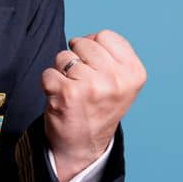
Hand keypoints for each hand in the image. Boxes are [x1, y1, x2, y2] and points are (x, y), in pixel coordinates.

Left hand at [42, 29, 146, 181]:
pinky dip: (49, 84)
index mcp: (134, 72)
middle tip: (83, 83)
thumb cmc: (99, 108)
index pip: (105, 35)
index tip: (96, 68)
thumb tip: (88, 37)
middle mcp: (117, 79)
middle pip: (83, 42)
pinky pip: (48, 72)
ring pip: (64, 56)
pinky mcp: (68, 94)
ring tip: (73, 91)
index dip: (94, 47)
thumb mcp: (122, 82)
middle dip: (77, 58)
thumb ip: (111, 55)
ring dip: (62, 72)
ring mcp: (93, 86)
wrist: (84, 146)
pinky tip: (61, 99)